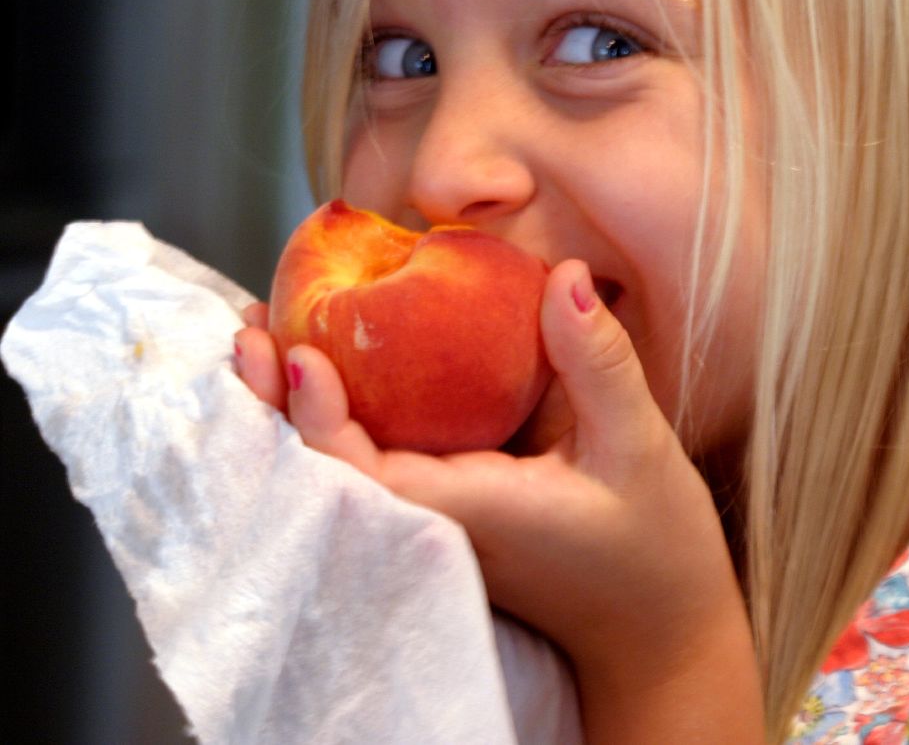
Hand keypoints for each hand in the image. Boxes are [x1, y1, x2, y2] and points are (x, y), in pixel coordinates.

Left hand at [234, 261, 763, 743]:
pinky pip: (376, 467)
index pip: (365, 473)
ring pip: (344, 469)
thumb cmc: (655, 552)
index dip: (317, 417)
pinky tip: (337, 374)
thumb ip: (599, 362)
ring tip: (265, 339)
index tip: (295, 352)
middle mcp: (435, 526)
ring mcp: (435, 529)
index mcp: (469, 513)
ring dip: (299, 410)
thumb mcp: (640, 446)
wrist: (657, 638)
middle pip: (330, 469)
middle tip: (249, 328)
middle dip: (278, 403)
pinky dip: (342, 419)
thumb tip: (564, 273)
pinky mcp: (446, 520)